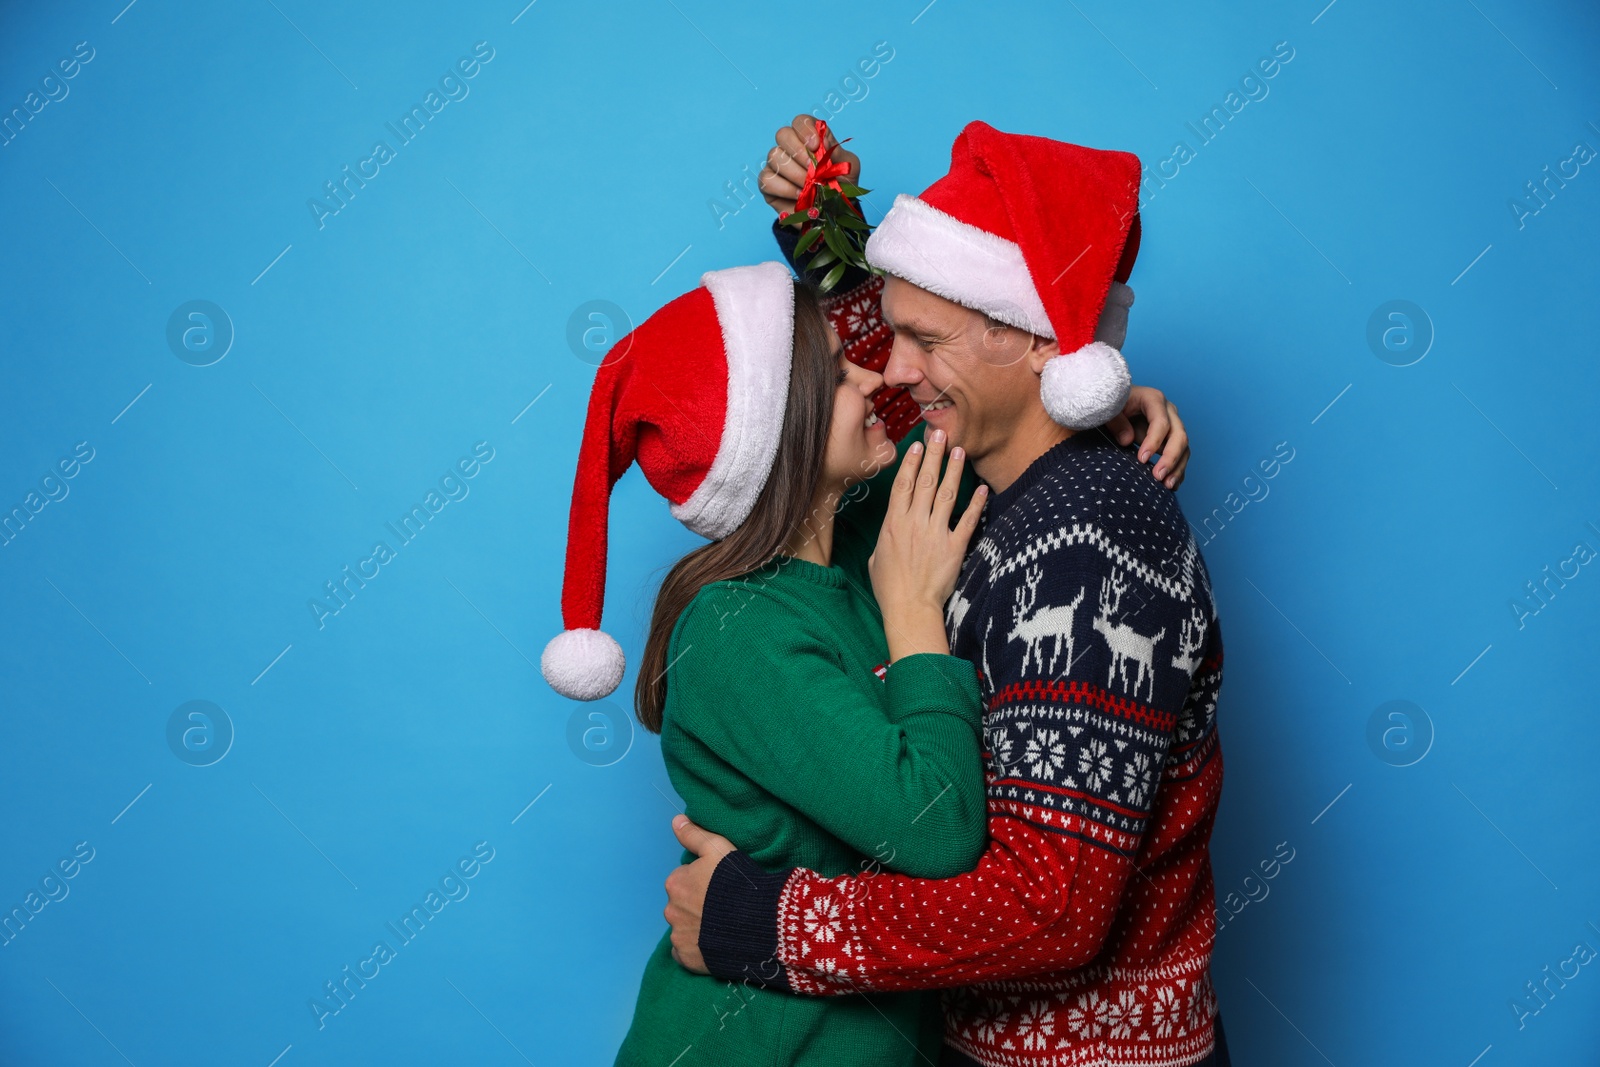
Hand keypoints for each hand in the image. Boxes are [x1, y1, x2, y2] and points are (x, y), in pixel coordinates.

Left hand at [664, 814, 735, 974]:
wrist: (757, 923)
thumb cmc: (737, 883)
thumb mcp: (718, 849)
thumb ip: (694, 835)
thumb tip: (675, 821)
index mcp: (675, 882)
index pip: (684, 879)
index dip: (703, 882)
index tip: (720, 886)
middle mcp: (670, 910)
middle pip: (681, 904)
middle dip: (696, 905)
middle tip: (722, 907)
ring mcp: (678, 936)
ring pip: (683, 928)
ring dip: (696, 927)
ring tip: (722, 926)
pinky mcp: (687, 959)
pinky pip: (686, 953)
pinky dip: (696, 949)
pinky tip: (714, 944)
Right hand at [759, 114, 861, 215]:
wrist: (834, 215)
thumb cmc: (841, 188)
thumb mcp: (848, 168)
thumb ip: (837, 152)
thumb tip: (823, 140)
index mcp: (810, 139)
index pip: (800, 122)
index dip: (805, 130)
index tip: (816, 146)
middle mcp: (790, 148)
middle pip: (783, 134)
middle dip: (798, 151)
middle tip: (812, 170)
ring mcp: (777, 166)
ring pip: (773, 156)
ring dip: (794, 173)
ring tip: (809, 186)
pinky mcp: (768, 185)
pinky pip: (766, 179)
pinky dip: (784, 188)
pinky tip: (798, 195)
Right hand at [867, 428, 987, 661]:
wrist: (909, 608)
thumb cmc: (889, 588)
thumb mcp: (876, 558)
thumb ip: (884, 538)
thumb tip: (890, 530)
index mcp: (892, 524)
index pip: (903, 485)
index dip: (910, 462)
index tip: (917, 445)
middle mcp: (914, 523)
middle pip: (924, 481)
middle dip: (933, 455)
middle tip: (940, 434)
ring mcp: (935, 533)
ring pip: (945, 494)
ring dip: (953, 471)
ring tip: (959, 451)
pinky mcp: (954, 547)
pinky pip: (968, 521)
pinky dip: (976, 504)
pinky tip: (982, 488)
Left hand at [1104, 385, 1189, 488]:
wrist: (1116, 404)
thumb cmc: (1112, 404)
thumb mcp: (1108, 409)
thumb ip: (1115, 422)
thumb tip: (1128, 440)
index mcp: (1153, 399)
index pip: (1161, 422)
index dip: (1154, 441)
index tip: (1141, 459)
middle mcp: (1168, 411)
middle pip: (1178, 435)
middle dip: (1170, 458)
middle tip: (1157, 476)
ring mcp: (1172, 425)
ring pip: (1183, 447)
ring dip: (1177, 468)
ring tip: (1167, 485)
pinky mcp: (1170, 439)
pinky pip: (1180, 455)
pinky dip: (1177, 470)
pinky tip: (1172, 485)